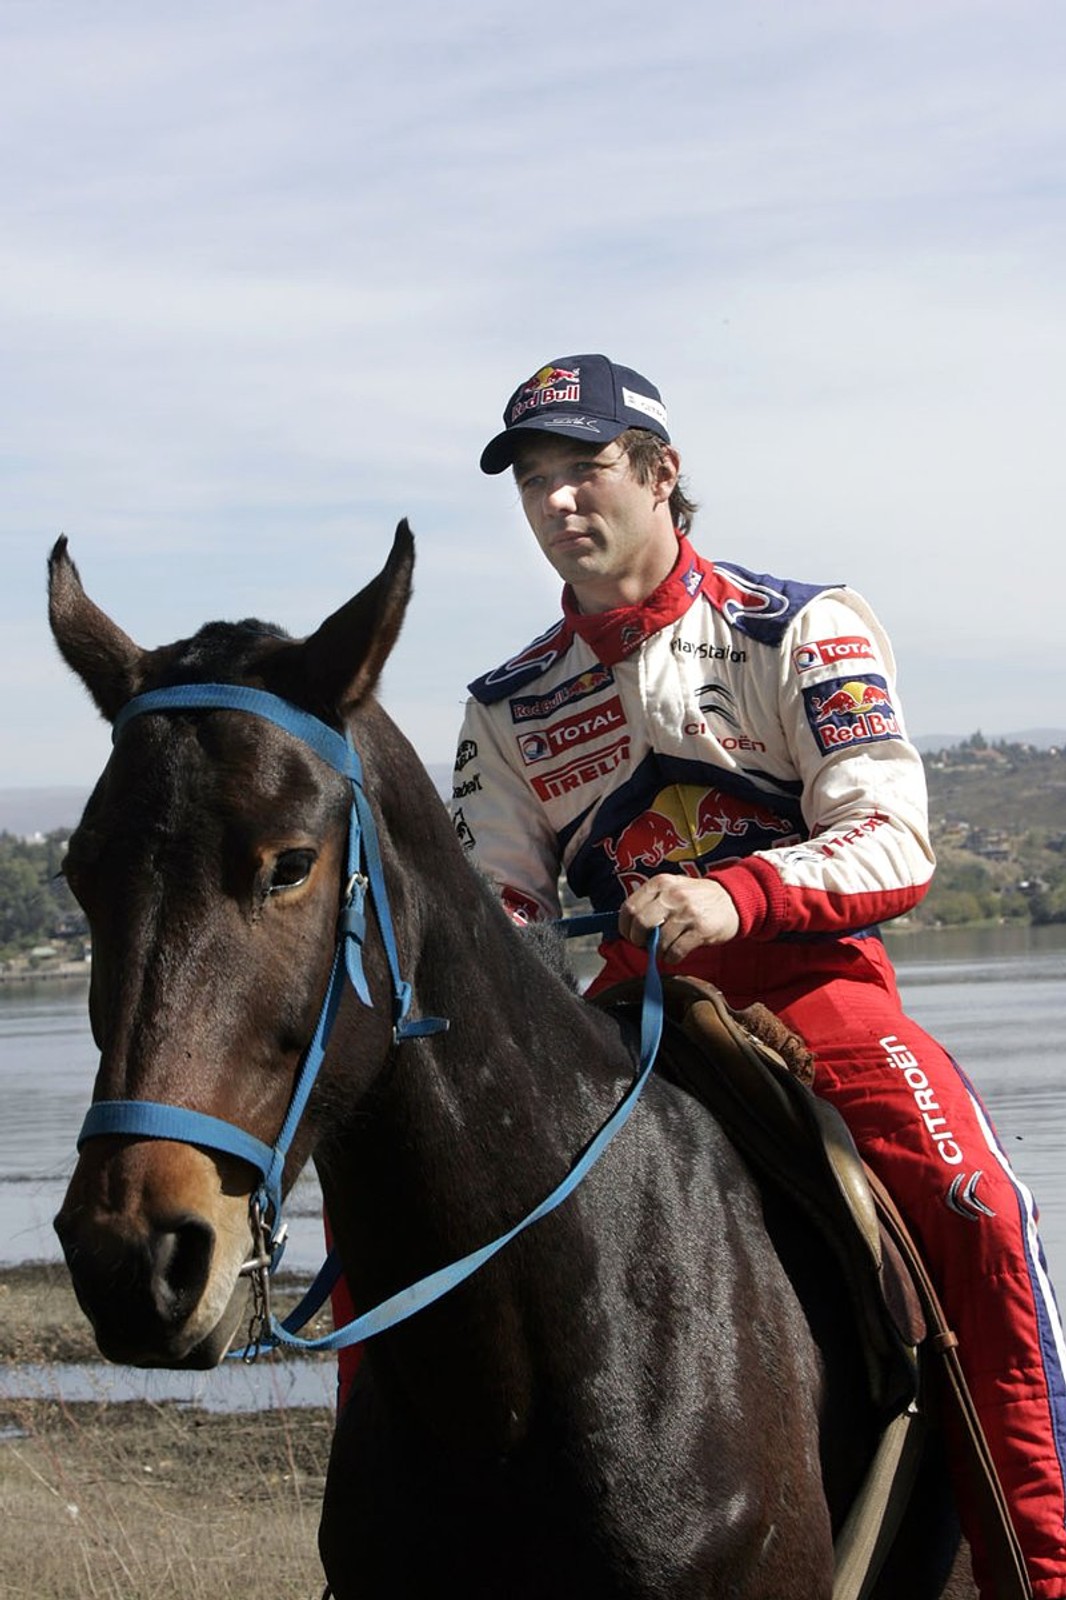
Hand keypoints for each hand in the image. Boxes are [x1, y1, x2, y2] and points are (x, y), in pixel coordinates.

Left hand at [618, 876, 739, 964]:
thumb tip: (629, 926)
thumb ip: (651, 901)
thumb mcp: (673, 889)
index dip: (625, 926)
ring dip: (657, 952)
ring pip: (658, 941)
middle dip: (637, 940)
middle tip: (644, 945)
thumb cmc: (697, 898)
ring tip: (663, 950)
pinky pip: (676, 951)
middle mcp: (672, 895)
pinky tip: (675, 954)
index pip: (629, 907)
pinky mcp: (700, 929)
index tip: (629, 935)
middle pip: (640, 924)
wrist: (732, 900)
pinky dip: (671, 958)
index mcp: (660, 883)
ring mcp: (687, 912)